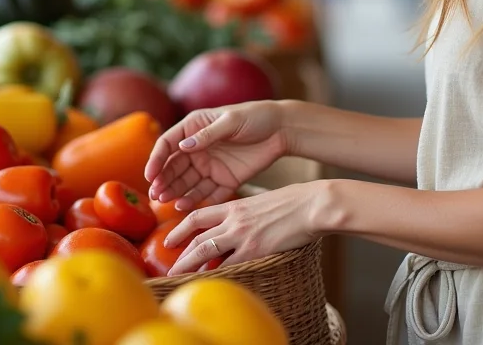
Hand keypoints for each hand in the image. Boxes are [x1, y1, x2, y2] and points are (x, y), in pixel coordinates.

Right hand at [144, 101, 288, 212]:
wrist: (283, 129)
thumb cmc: (256, 116)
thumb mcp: (232, 121)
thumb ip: (208, 134)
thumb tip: (183, 146)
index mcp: (194, 128)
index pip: (168, 144)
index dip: (156, 159)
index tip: (150, 175)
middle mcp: (198, 148)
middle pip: (174, 167)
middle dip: (163, 180)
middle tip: (155, 194)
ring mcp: (210, 165)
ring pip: (186, 182)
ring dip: (174, 191)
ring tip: (165, 202)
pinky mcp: (224, 179)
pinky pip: (207, 193)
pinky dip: (195, 199)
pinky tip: (184, 205)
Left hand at [164, 181, 326, 275]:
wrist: (312, 204)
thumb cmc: (295, 202)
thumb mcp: (263, 202)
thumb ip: (248, 213)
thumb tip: (244, 225)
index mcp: (235, 206)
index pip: (198, 217)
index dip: (181, 228)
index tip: (170, 239)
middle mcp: (233, 220)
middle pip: (197, 237)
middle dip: (179, 253)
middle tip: (170, 266)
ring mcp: (242, 235)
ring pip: (204, 250)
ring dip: (188, 264)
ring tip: (176, 275)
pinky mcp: (255, 249)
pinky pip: (229, 265)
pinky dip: (217, 273)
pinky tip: (210, 280)